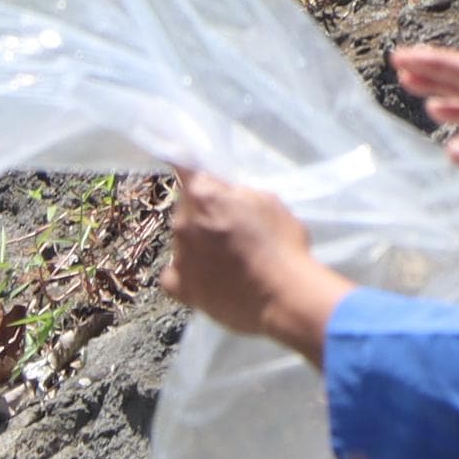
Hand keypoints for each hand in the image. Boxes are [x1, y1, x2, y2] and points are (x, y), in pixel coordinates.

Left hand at [166, 170, 353, 362]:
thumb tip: (225, 192)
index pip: (183, 167)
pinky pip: (174, 274)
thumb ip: (240, 193)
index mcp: (204, 195)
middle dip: (203, 212)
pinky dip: (187, 274)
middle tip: (230, 227)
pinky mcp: (180, 288)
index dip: (185, 164)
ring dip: (198, 243)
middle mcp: (182, 222)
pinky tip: (208, 279)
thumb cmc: (283, 246)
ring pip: (183, 240)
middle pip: (186, 208)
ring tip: (227, 260)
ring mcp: (178, 256)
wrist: (284, 298)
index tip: (182, 160)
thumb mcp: (269, 202)